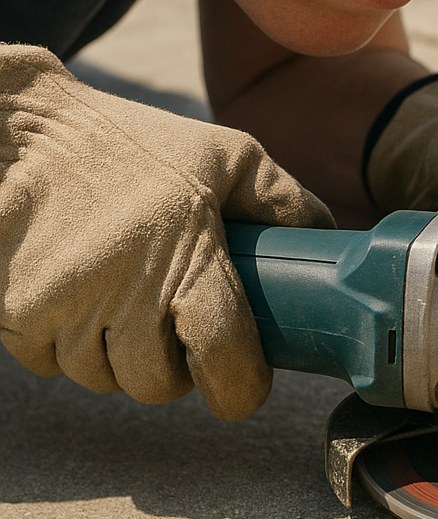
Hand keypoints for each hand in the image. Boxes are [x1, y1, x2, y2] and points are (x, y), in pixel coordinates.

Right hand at [0, 45, 333, 418]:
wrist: (23, 132)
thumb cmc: (133, 144)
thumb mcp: (225, 155)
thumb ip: (281, 202)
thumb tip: (327, 240)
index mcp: (187, 254)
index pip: (223, 357)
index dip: (240, 386)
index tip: (242, 382)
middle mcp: (123, 291)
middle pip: (159, 386)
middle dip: (175, 367)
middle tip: (177, 324)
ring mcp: (63, 309)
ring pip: (104, 379)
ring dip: (120, 356)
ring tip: (126, 300)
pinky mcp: (15, 316)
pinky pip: (53, 364)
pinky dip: (71, 343)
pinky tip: (82, 295)